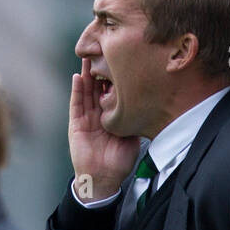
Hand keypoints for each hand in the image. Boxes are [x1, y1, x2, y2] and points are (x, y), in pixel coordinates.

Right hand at [69, 57, 139, 200]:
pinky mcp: (76, 125)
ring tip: (88, 57)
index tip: (123, 59)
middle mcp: (98, 114)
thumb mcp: (133, 136)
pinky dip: (77, 91)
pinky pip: (76, 105)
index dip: (116, 76)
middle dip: (100, 69)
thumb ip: (137, 121)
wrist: (104, 179)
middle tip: (103, 50)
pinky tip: (78, 77)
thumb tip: (153, 106)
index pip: (113, 91)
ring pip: (86, 91)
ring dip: (86, 74)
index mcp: (112, 115)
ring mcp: (86, 118)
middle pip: (98, 86)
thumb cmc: (119, 161)